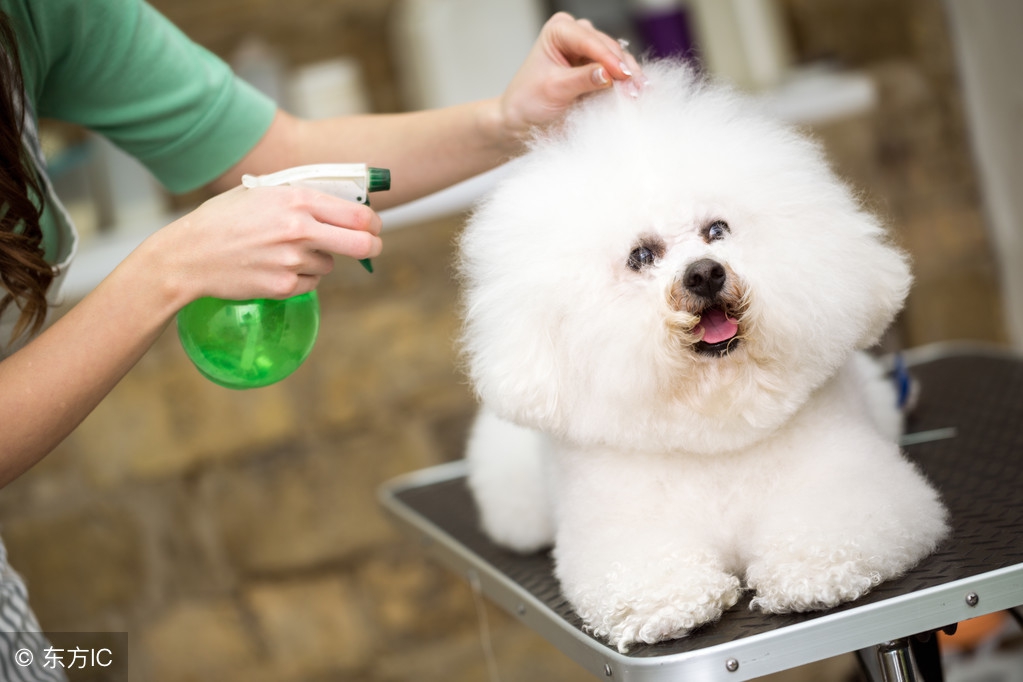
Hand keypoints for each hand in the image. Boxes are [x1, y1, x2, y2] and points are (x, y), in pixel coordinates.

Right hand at [150, 184, 381, 304]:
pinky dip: (301, 279)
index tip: (375, 226)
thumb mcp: (260, 193)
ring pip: (329, 265)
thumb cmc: (223, 220)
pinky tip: (275, 268)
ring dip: (319, 261)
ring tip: (286, 252)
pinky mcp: (283, 286)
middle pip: (362, 243)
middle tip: (372, 246)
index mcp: (297, 200)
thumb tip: (339, 203)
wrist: (188, 255)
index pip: (358, 213)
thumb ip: (299, 197)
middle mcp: (299, 229)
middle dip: (373, 246)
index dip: (373, 222)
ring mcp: (292, 260)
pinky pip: (310, 285)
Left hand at [499, 12, 643, 139]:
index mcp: (560, 30)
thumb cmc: (529, 101)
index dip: (608, 58)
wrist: (524, 121)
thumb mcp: (554, 89)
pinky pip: (617, 74)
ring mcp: (589, 52)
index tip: (623, 75)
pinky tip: (638, 93)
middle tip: (636, 90)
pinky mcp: (598, 70)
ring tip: (639, 93)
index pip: (589, 40)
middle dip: (623, 68)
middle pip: (608, 48)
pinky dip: (626, 84)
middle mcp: (577, 35)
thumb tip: (609, 75)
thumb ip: (582, 80)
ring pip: (617, 59)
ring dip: (629, 77)